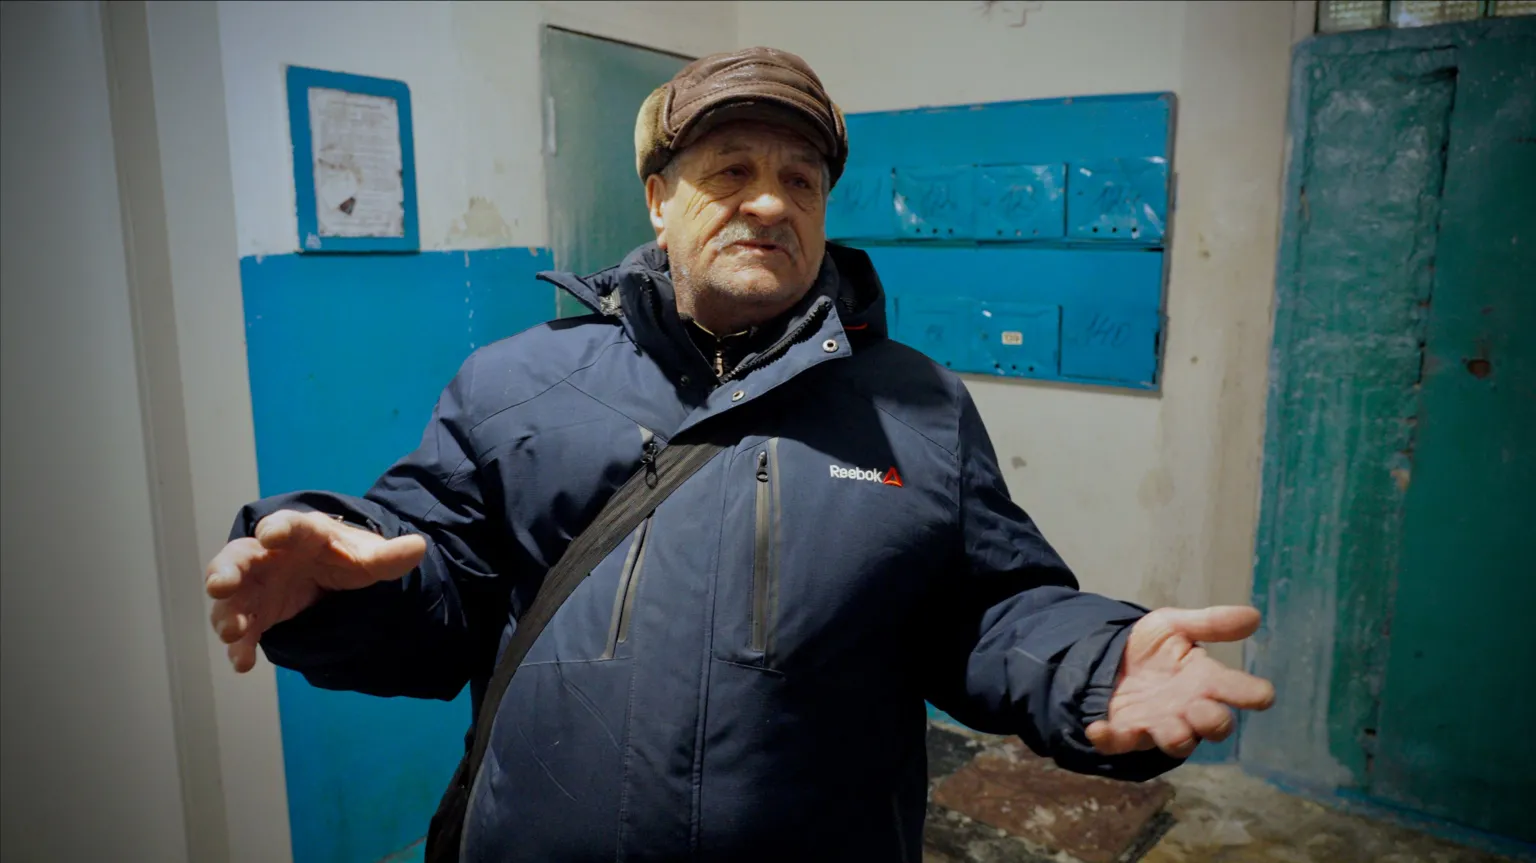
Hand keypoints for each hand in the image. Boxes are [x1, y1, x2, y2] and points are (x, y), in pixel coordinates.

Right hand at [204, 510, 425, 672]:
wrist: (329, 572)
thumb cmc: (344, 556)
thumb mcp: (369, 556)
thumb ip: (389, 556)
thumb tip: (419, 547)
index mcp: (300, 534)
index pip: (287, 526)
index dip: (278, 529)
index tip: (269, 535)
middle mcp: (268, 555)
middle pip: (240, 557)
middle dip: (227, 570)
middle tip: (220, 585)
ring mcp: (256, 584)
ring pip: (233, 596)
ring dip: (226, 613)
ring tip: (231, 633)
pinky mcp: (256, 613)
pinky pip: (243, 629)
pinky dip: (239, 646)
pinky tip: (242, 663)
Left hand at [1086, 605, 1274, 758]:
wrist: (1108, 657)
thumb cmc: (1150, 647)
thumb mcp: (1174, 625)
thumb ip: (1210, 623)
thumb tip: (1255, 615)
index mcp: (1205, 680)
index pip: (1237, 689)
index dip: (1251, 693)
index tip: (1263, 695)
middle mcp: (1188, 708)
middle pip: (1213, 725)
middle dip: (1213, 722)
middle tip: (1203, 709)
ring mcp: (1158, 723)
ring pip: (1176, 742)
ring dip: (1175, 737)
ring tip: (1168, 728)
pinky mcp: (1125, 731)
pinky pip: (1120, 742)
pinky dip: (1110, 739)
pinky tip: (1097, 728)